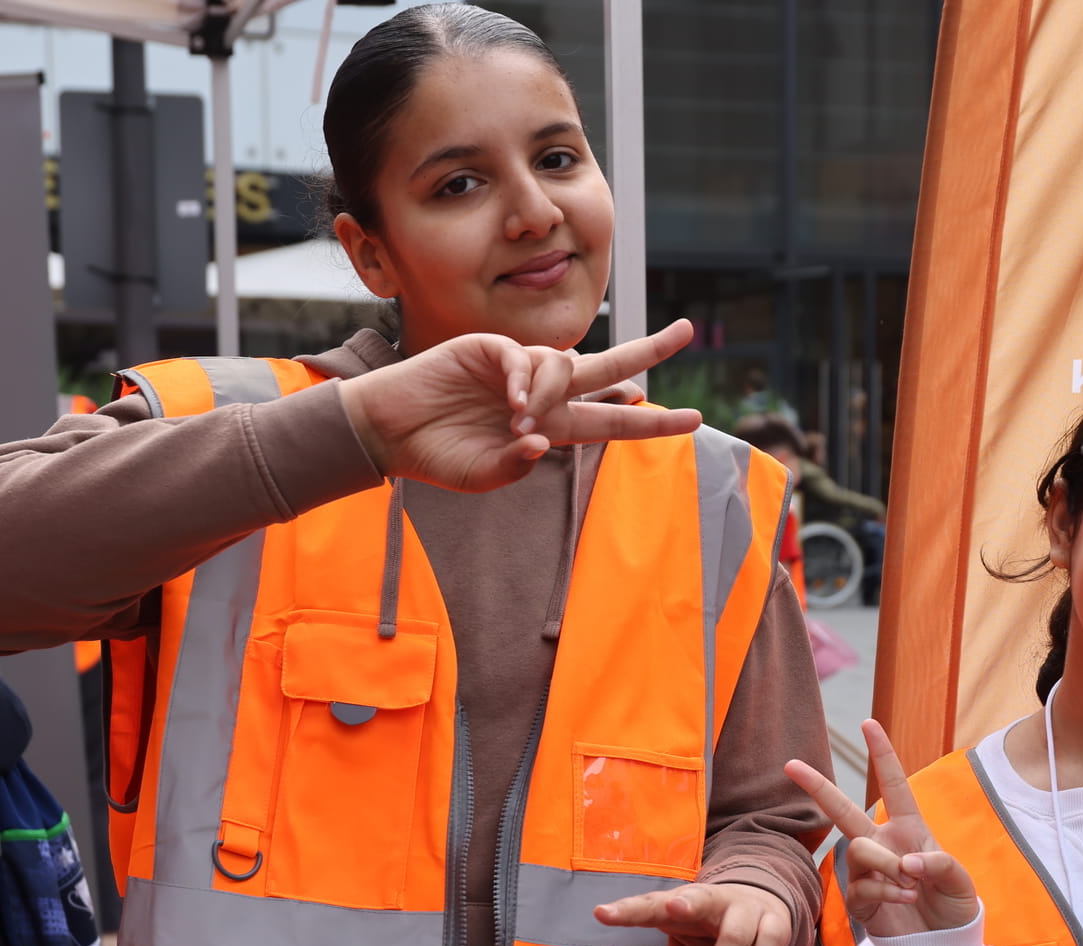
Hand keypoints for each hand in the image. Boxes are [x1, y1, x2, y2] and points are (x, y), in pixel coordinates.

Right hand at [342, 320, 702, 492]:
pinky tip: (510, 404)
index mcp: (550, 427)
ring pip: (564, 365)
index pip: (611, 419)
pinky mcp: (490, 348)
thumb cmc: (436, 457)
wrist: (389, 431)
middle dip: (650, 350)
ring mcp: (518, 367)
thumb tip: (540, 440)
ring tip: (515, 420)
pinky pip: (523, 357)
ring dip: (550, 395)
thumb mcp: (483, 476)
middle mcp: (543, 394)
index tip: (693, 418)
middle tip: (688, 332)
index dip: (650, 420)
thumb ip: (515, 466)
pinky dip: (523, 380)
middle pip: (609, 367)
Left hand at [592, 881, 793, 945]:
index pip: (650, 905)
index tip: (601, 914)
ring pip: (736, 936)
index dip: (627, 911)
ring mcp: (746, 906)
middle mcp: (713, 899)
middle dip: (688, 905)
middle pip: (700, 899)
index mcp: (679, 905)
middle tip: (675, 911)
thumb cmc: (712, 937)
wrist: (765, 911)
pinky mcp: (775, 920)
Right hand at [785, 719, 977, 939]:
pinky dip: (885, 891)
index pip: (894, 785)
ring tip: (909, 884)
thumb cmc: (954, 908)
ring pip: (858, 849)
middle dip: (818, 787)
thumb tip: (906, 863)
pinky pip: (860, 885)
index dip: (882, 754)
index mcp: (909, 829)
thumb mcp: (959, 882)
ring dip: (885, 865)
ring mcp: (869, 871)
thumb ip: (939, 865)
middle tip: (790, 765)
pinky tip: (903, 900)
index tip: (868, 723)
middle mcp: (883, 844)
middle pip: (844, 810)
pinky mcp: (860, 899)